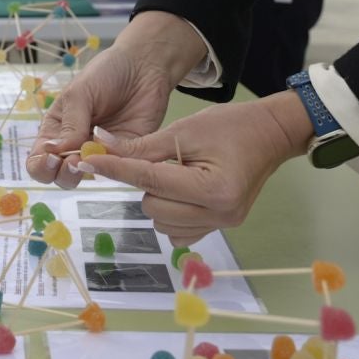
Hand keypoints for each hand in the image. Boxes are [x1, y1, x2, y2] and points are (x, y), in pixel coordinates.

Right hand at [25, 11, 206, 188]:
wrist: (143, 66)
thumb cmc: (105, 74)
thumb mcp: (80, 93)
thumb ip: (69, 124)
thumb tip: (53, 152)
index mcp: (56, 131)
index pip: (38, 159)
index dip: (40, 165)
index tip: (51, 157)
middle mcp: (76, 146)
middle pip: (59, 176)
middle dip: (62, 173)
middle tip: (73, 160)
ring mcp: (101, 153)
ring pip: (88, 178)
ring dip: (87, 172)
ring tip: (93, 155)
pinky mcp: (127, 155)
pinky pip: (119, 170)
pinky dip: (115, 166)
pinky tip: (116, 150)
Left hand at [72, 92, 314, 246]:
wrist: (270, 134)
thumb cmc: (230, 125)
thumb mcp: (184, 129)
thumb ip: (142, 146)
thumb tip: (101, 147)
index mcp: (213, 188)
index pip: (150, 181)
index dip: (116, 169)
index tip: (88, 161)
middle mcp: (219, 214)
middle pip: (153, 207)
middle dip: (144, 183)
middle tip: (157, 159)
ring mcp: (222, 225)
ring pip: (163, 224)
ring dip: (157, 200)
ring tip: (173, 173)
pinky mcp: (221, 228)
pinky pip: (180, 233)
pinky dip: (171, 214)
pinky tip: (179, 192)